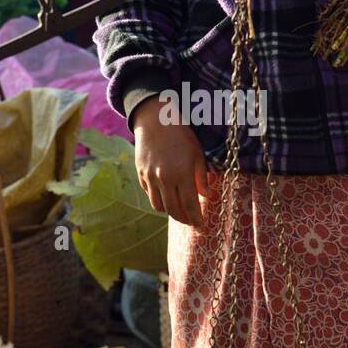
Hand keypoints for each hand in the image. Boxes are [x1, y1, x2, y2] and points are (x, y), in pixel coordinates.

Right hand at [133, 96, 211, 228]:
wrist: (155, 120)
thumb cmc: (181, 135)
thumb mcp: (197, 154)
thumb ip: (202, 177)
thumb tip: (207, 195)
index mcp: (182, 175)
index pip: (190, 205)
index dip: (197, 219)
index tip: (202, 227)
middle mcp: (164, 179)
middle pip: (173, 210)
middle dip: (183, 219)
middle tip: (190, 221)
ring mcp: (150, 178)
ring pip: (158, 205)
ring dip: (169, 211)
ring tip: (178, 209)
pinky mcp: (140, 174)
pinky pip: (148, 193)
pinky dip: (158, 198)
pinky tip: (165, 194)